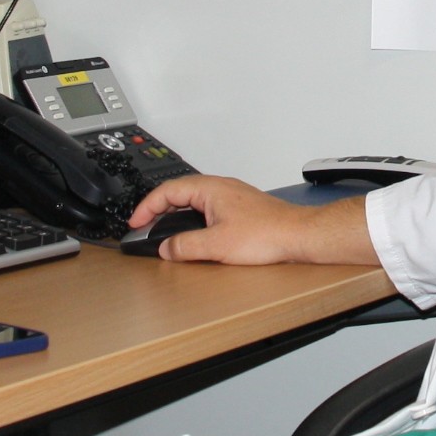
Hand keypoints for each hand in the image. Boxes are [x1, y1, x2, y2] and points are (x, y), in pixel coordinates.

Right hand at [127, 176, 376, 265]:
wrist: (299, 235)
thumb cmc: (267, 234)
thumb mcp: (217, 245)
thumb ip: (186, 246)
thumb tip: (166, 248)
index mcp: (210, 189)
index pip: (167, 191)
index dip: (146, 207)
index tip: (135, 223)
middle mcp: (220, 187)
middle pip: (178, 193)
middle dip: (158, 210)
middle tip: (144, 226)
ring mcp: (231, 196)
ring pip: (194, 200)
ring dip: (175, 214)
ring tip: (164, 231)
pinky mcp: (241, 208)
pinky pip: (207, 208)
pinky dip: (192, 218)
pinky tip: (195, 233)